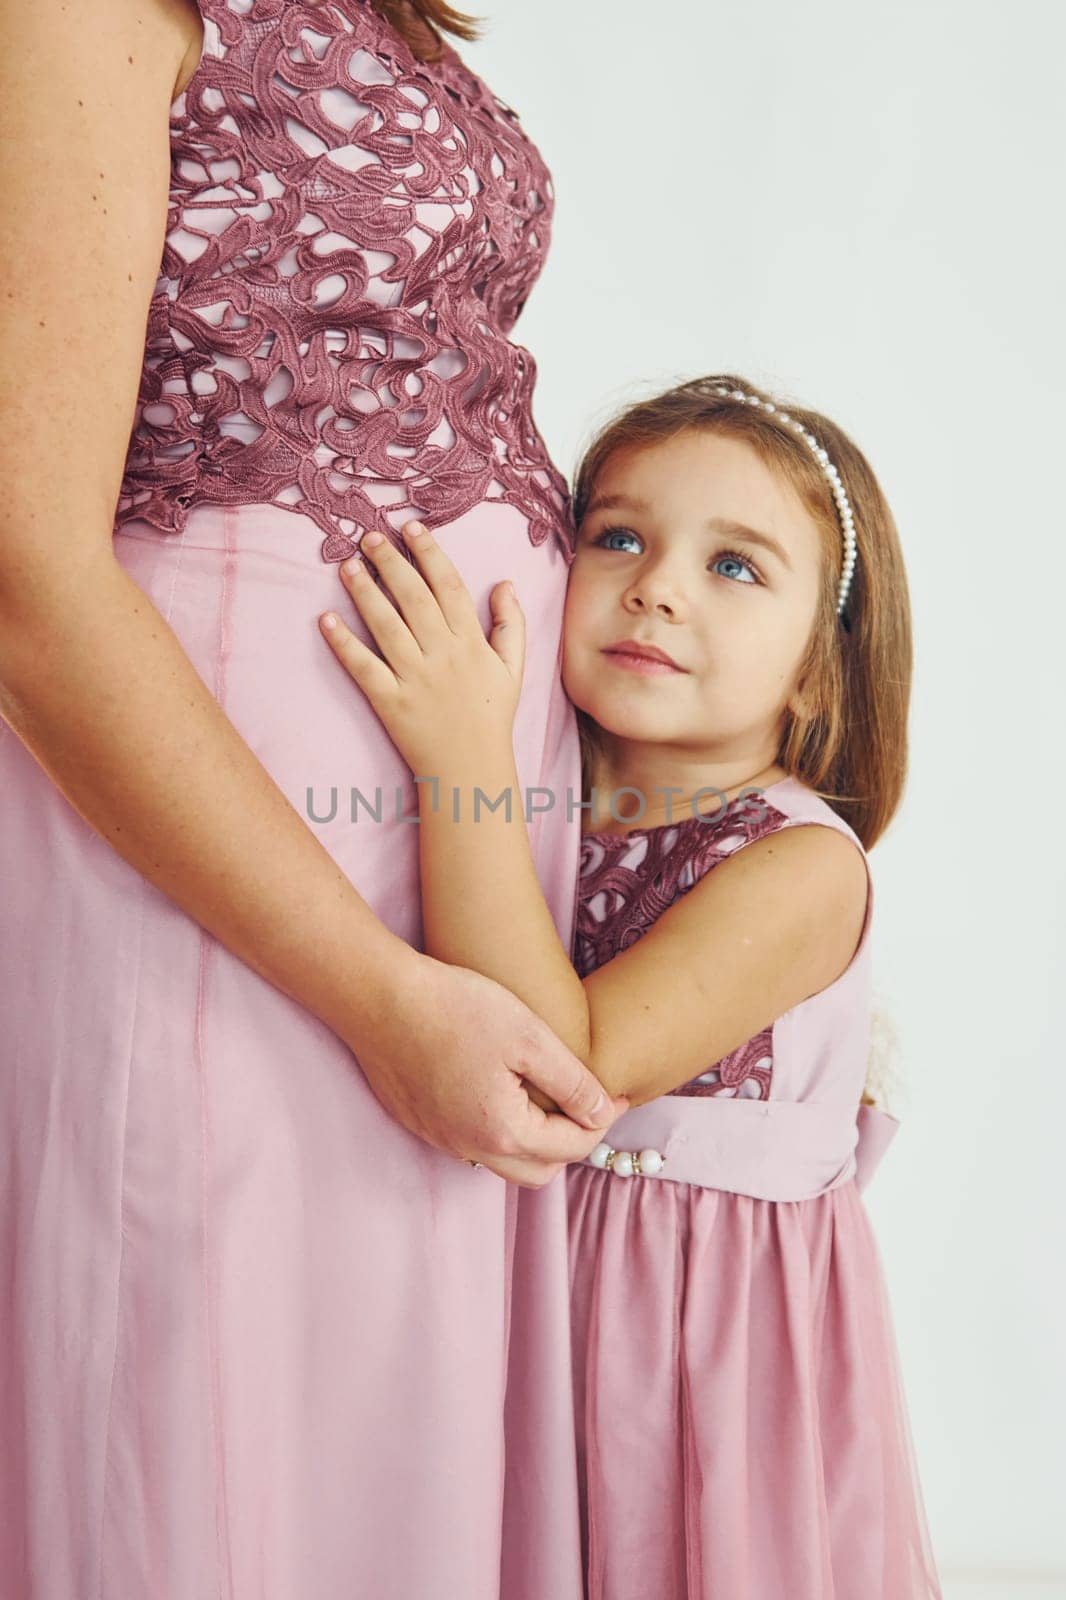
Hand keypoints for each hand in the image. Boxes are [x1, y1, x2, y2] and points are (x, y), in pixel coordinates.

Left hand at [318, 519, 524, 773]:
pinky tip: (326, 620)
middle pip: (413, 597)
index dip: (429, 553)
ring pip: (386, 625)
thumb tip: (504, 583)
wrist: (471, 770)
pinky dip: (344, 643)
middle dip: (391, 562)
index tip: (410, 528)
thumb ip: (510, 624)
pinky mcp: (391, 703)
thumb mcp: (513, 669)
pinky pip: (364, 667)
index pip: (448, 586)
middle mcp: (443, 655)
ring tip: (347, 566)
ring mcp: (415, 679)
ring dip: (364, 592)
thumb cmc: (491, 717)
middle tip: (369, 537)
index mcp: (471, 643)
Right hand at [345, 947, 629, 1187]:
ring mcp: (440, 1139)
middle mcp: (470, 1149)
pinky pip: (469, 1142)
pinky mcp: (418, 1122)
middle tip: (586, 1104)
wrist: (379, 998)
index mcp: (504, 1132)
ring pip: (502, 1161)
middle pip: (539, 1170)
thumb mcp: (530, 1037)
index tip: (619, 1093)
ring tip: (546, 1100)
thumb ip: (572, 1083)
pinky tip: (500, 1092)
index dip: (604, 1120)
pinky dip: (497, 1130)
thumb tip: (603, 1112)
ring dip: (533, 1142)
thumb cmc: (455, 1009)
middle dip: (571, 1143)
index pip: (572, 1146)